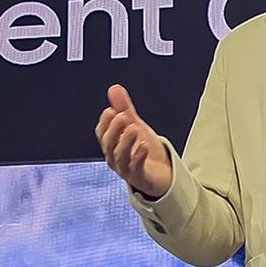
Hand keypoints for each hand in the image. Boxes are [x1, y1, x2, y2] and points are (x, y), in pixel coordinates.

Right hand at [95, 83, 172, 199]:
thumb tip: (114, 88)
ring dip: (125, 141)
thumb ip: (124, 108)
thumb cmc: (144, 150)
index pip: (102, 133)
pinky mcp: (140, 178)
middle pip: (109, 144)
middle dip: (114, 130)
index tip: (111, 110)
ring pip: (120, 156)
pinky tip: (144, 146)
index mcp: (112, 145)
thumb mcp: (134, 125)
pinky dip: (138, 157)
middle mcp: (115, 158)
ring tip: (134, 128)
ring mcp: (127, 170)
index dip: (105, 122)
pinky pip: (136, 169)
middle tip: (123, 116)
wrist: (163, 174)